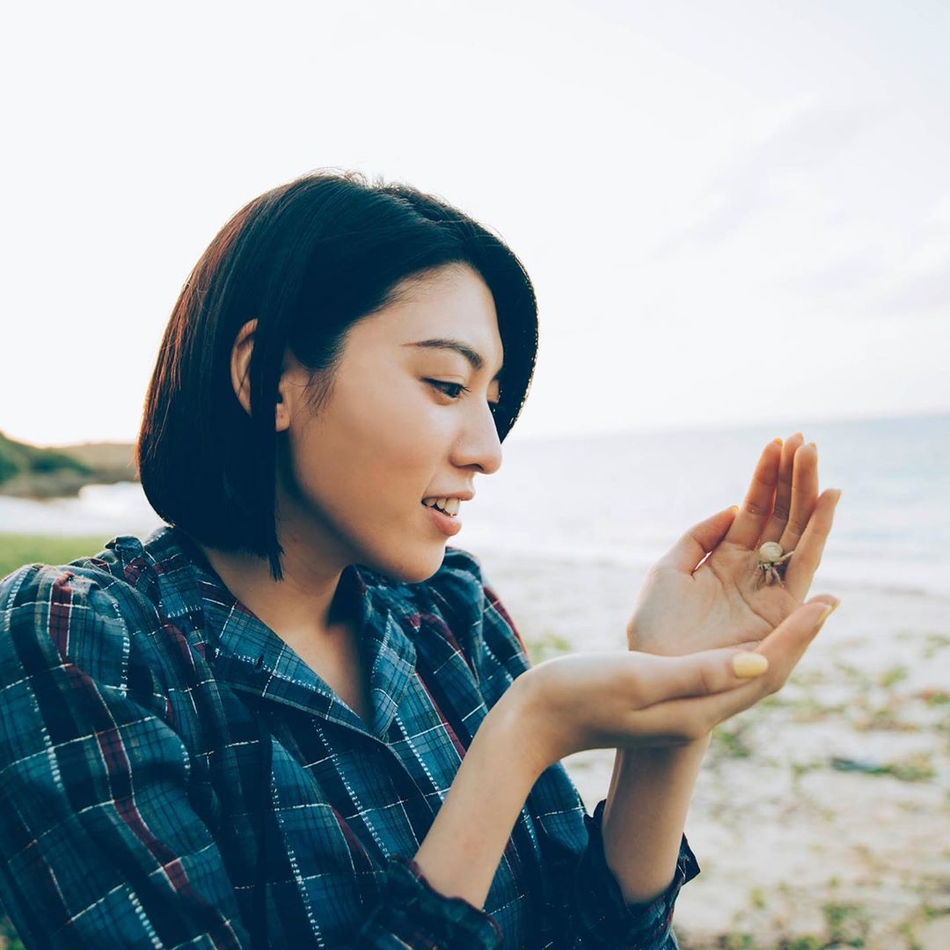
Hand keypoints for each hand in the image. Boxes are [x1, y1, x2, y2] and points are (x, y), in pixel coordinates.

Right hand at [515, 595, 837, 768]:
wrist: (536, 720)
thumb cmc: (579, 694)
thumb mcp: (640, 677)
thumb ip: (699, 672)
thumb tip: (760, 661)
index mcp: (697, 711)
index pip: (764, 671)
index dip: (797, 636)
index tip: (826, 600)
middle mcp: (698, 712)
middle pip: (764, 672)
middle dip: (796, 636)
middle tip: (826, 598)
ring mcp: (681, 707)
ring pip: (744, 668)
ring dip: (772, 635)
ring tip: (792, 601)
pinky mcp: (666, 695)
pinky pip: (719, 664)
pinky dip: (737, 638)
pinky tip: (734, 617)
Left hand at [627, 433, 839, 656]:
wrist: (658, 676)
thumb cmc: (656, 629)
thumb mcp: (669, 571)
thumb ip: (700, 537)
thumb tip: (732, 508)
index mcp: (725, 558)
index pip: (754, 510)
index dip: (766, 477)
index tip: (779, 442)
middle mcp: (753, 571)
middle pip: (782, 516)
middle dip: (793, 478)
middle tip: (805, 439)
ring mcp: (769, 589)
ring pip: (797, 532)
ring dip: (808, 494)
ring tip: (814, 457)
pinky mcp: (781, 610)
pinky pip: (805, 564)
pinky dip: (819, 531)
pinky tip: (829, 499)